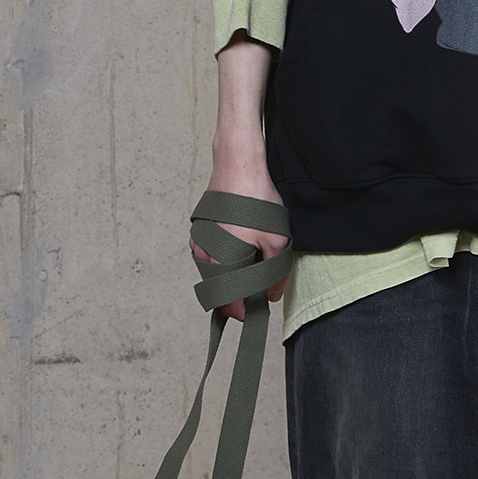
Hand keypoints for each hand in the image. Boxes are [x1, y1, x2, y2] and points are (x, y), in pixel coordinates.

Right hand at [197, 146, 288, 322]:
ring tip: (250, 271)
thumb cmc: (255, 200)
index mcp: (222, 262)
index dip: (242, 311)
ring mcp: (200, 241)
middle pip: (218, 288)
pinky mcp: (201, 229)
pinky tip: (237, 251)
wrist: (237, 164)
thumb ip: (275, 272)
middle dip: (235, 295)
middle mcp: (205, 255)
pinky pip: (209, 255)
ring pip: (212, 271)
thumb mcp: (277, 239)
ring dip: (228, 277)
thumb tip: (272, 295)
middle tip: (255, 294)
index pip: (227, 301)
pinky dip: (221, 260)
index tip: (253, 314)